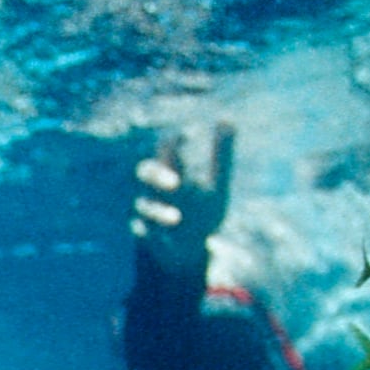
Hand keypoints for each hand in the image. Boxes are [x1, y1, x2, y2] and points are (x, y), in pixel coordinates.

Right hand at [132, 121, 235, 260]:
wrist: (189, 251)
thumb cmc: (203, 212)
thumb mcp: (218, 184)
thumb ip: (222, 154)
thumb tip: (228, 118)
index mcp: (172, 171)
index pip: (166, 149)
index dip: (172, 144)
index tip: (185, 138)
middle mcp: (156, 189)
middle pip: (145, 172)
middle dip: (157, 175)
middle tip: (177, 183)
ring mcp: (149, 213)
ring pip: (145, 206)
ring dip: (159, 211)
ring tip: (177, 218)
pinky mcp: (146, 236)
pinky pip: (141, 231)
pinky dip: (149, 232)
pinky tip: (157, 233)